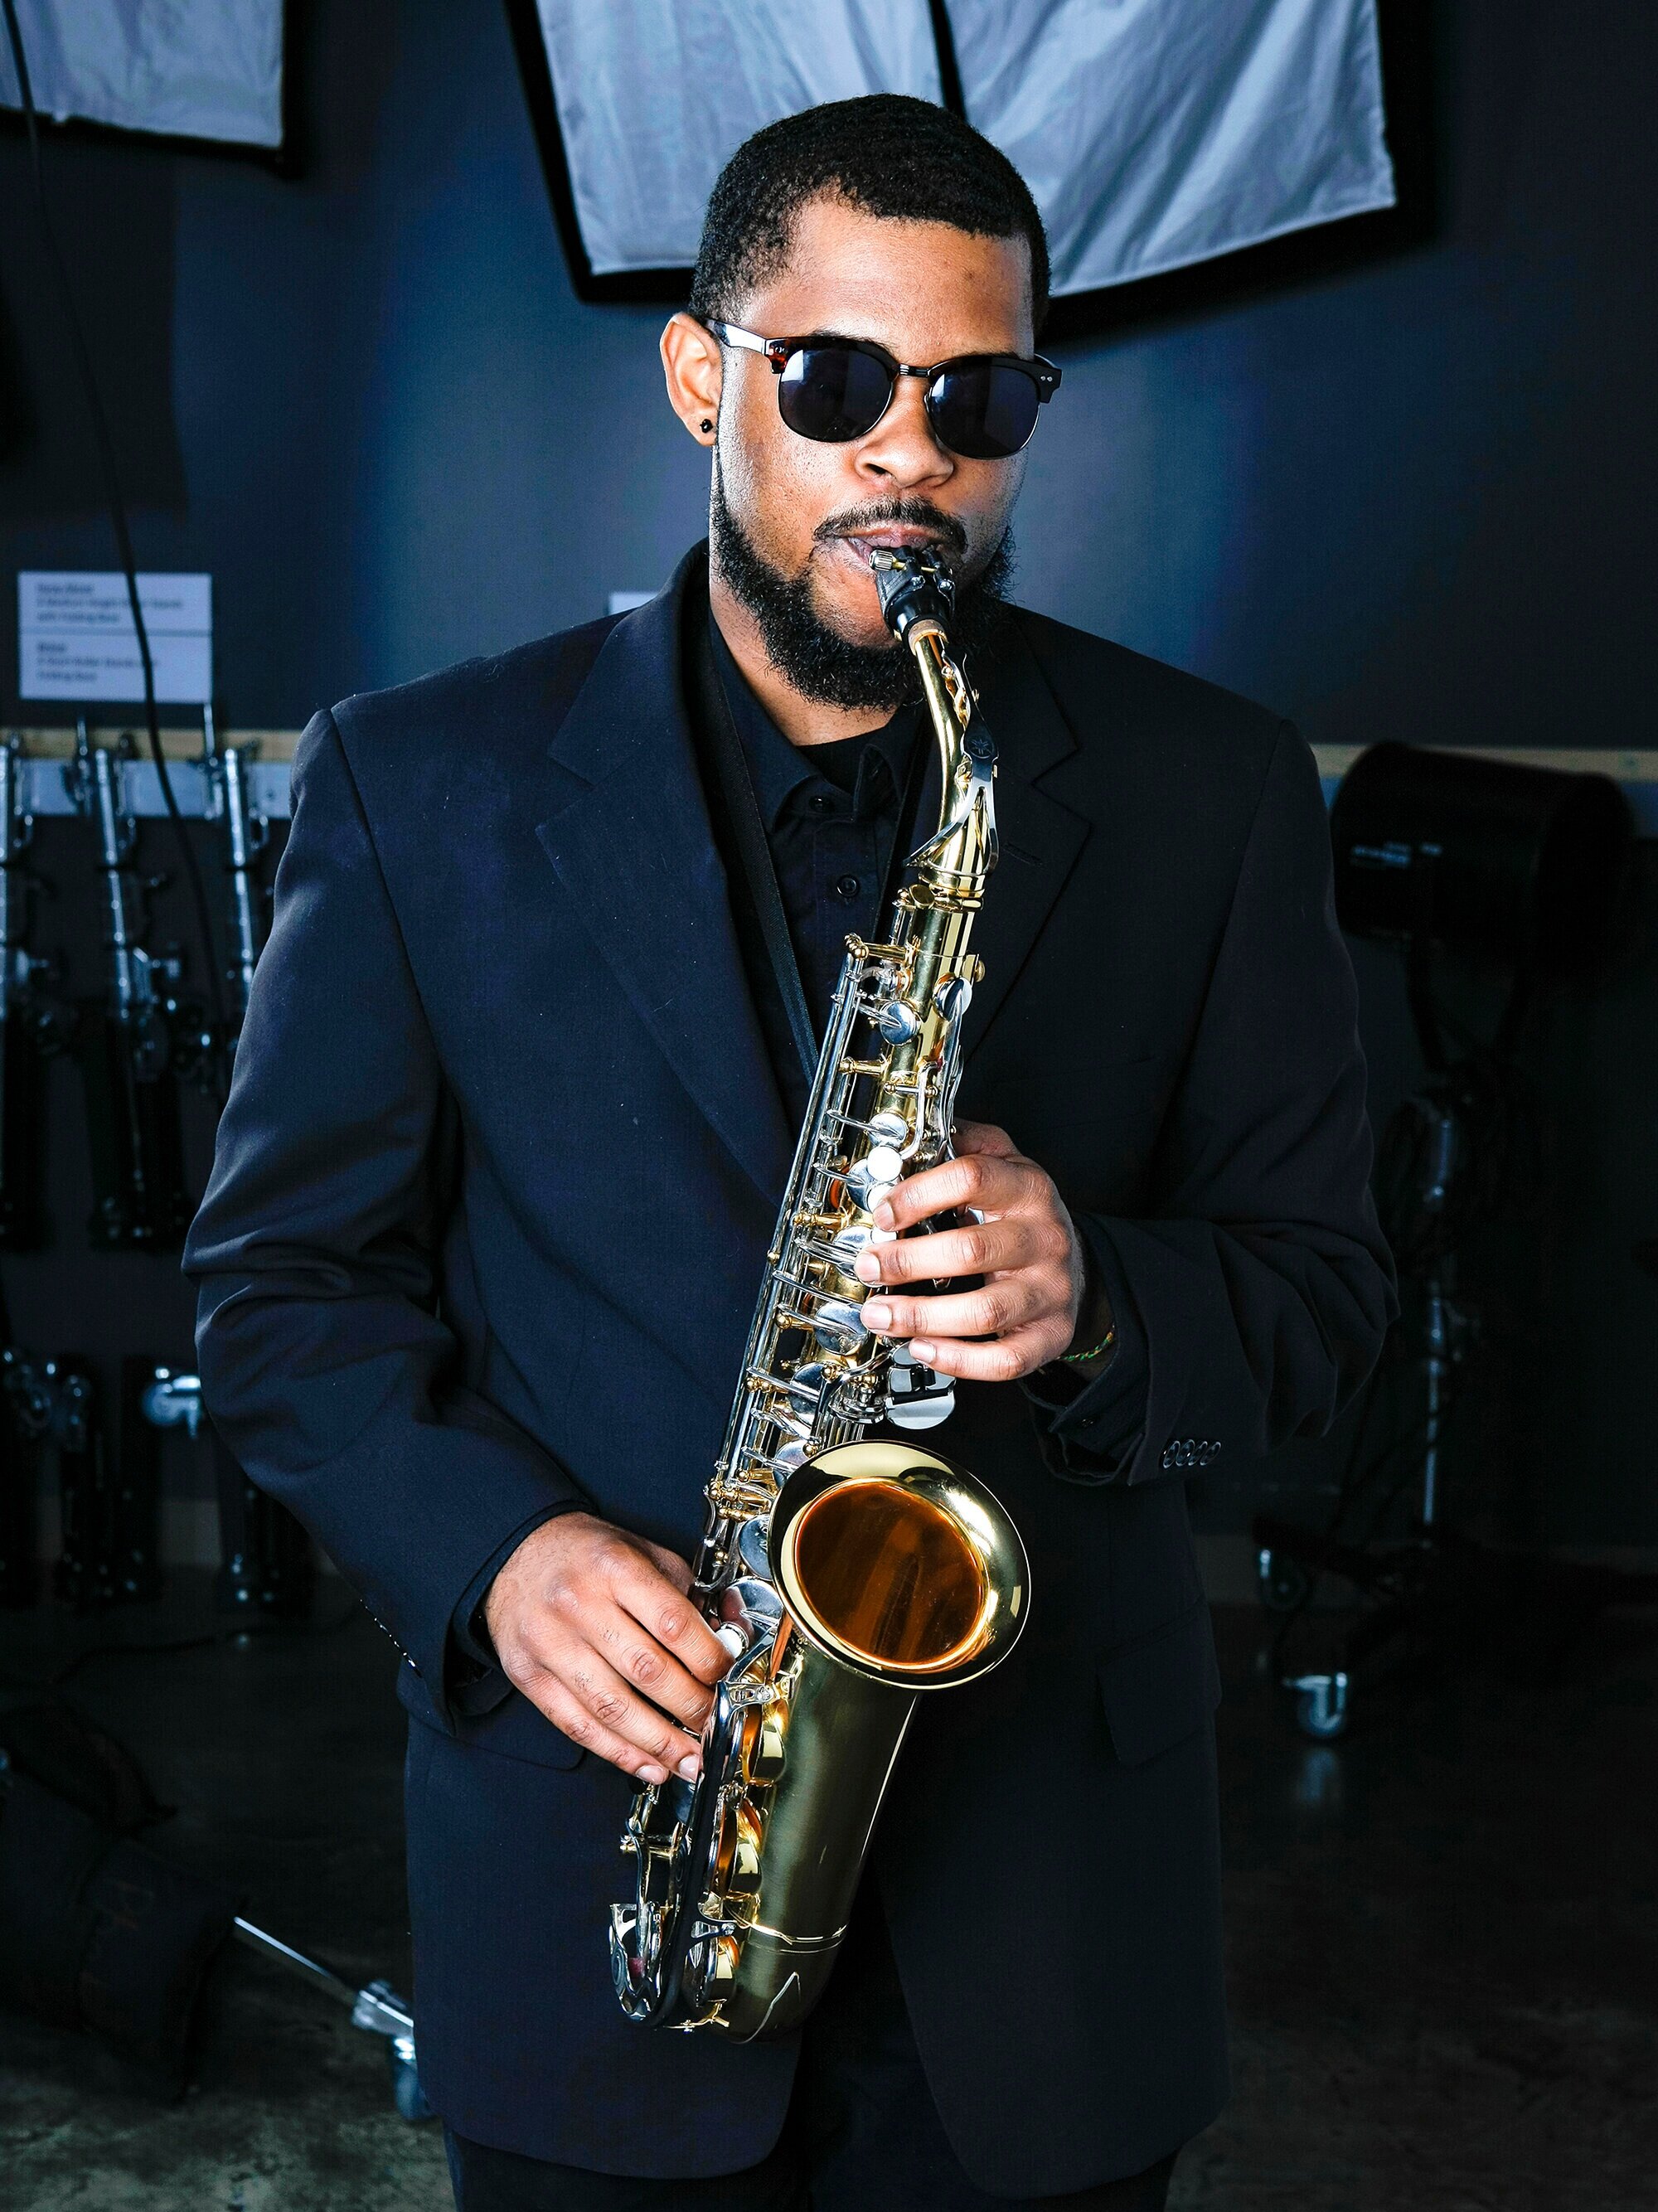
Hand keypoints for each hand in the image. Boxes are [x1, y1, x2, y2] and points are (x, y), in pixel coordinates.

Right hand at [483, 1512, 730, 1784]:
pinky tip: (648, 1765)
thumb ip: (685, 1590)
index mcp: (614, 1568)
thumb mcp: (640, 1549)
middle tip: (715, 1721)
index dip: (708, 1658)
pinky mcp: (529, 1676)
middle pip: (646, 1670)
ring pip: (612, 1707)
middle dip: (691, 1706)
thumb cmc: (584, 1553)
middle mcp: (579, 1605)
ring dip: (659, 1743)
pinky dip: (617, 1752)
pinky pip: (577, 1724)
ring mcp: (550, 1644)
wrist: (514, 1552)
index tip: (726, 1675)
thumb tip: (727, 1635)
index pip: (672, 1622)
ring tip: (690, 1760)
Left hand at [852, 1121, 1089, 1380]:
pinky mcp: (1049, 1335)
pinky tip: (922, 1347)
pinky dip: (958, 1359)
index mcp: (1027, 1188)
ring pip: (984, 1312)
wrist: (1079, 1264)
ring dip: (921, 1317)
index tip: (883, 1212)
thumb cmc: (1024, 1214)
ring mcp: (1049, 1290)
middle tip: (867, 1267)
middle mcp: (1044, 1238)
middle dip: (907, 1262)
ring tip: (880, 1315)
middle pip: (971, 1251)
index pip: (974, 1178)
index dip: (919, 1194)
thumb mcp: (1005, 1163)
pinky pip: (1004, 1360)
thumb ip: (962, 1143)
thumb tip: (909, 1134)